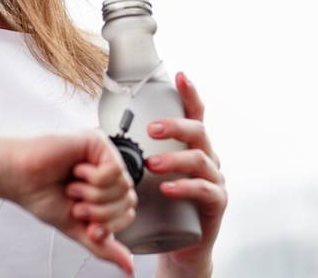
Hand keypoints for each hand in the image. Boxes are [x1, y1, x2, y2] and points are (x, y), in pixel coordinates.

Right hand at [0, 130, 137, 274]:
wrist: (19, 177)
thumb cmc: (39, 195)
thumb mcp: (76, 228)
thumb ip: (103, 246)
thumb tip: (128, 266)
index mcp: (103, 189)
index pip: (127, 212)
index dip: (108, 223)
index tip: (85, 222)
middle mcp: (106, 171)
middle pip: (128, 200)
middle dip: (99, 210)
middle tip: (76, 203)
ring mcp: (103, 156)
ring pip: (123, 186)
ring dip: (93, 194)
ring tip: (73, 187)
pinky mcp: (98, 142)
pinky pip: (114, 170)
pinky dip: (93, 178)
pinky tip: (76, 171)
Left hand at [150, 72, 226, 277]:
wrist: (180, 243)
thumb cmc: (162, 203)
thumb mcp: (150, 173)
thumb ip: (137, 152)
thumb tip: (101, 131)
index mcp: (193, 146)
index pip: (195, 114)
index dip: (189, 94)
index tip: (180, 75)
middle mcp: (208, 158)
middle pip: (198, 132)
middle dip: (175, 126)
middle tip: (151, 129)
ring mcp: (215, 179)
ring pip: (200, 160)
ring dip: (174, 159)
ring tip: (151, 164)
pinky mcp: (216, 203)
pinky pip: (204, 191)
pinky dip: (185, 187)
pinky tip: (168, 188)